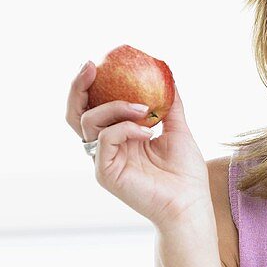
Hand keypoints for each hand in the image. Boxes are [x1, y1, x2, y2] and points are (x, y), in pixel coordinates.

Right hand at [64, 60, 213, 230]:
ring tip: (144, 109)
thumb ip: (170, 103)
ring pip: (89, 122)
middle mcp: (106, 148)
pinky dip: (125, 128)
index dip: (88, 86)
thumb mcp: (178, 129)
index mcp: (118, 138)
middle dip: (78, 87)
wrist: (190, 203)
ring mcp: (103, 160)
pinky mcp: (105, 172)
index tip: (97, 63)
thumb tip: (167, 73)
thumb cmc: (185, 173)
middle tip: (91, 66)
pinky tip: (147, 131)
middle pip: (76, 114)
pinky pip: (105, 139)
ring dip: (115, 106)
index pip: (92, 107)